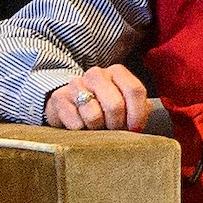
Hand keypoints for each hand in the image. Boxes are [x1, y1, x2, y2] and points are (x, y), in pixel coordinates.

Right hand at [40, 65, 164, 131]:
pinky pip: (76, 123)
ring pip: (94, 116)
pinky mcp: (59, 98)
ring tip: (97, 126)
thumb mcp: (126, 106)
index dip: (137, 114)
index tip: (135, 129)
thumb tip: (143, 115)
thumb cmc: (104, 109)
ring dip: (97, 129)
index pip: (134, 90)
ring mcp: (76, 84)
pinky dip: (81, 130)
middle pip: (115, 105)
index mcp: (117, 72)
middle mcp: (96, 74)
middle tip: (113, 129)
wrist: (71, 107)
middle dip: (116, 125)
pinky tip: (81, 125)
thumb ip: (141, 108)